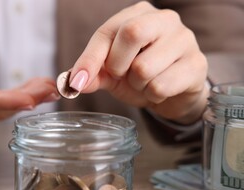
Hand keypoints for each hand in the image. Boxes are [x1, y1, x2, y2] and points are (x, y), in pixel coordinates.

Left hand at [69, 1, 208, 124]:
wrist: (173, 93)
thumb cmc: (140, 75)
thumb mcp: (112, 72)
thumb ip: (93, 73)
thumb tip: (74, 82)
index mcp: (140, 14)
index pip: (108, 31)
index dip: (90, 59)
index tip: (77, 82)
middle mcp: (165, 19)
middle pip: (132, 33)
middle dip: (118, 65)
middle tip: (123, 75)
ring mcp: (185, 40)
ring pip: (144, 67)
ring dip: (137, 85)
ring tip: (145, 83)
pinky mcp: (197, 64)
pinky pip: (160, 86)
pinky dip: (153, 95)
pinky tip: (161, 90)